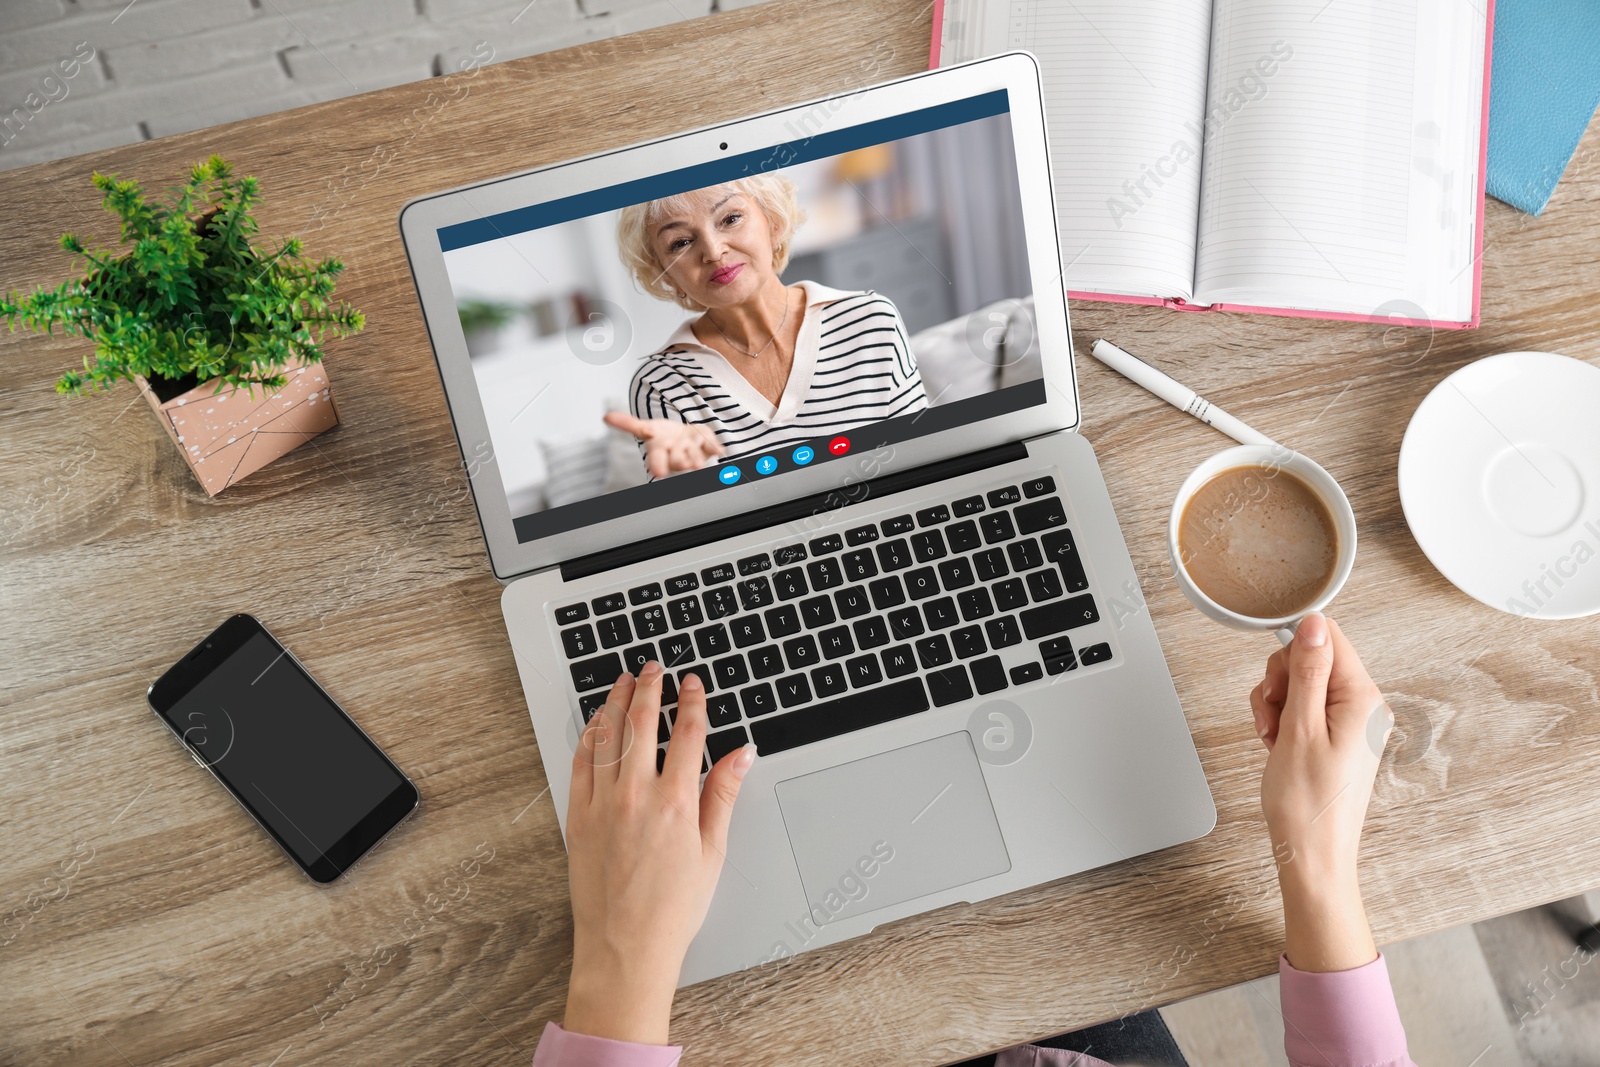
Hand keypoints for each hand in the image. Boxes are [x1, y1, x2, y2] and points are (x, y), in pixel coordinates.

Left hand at [563, 664, 754, 1043]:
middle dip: (651, 687)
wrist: (626, 947)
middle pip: (643, 723)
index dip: (692, 702)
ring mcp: (602, 804)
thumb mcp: (712, 850)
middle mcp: (636, 796)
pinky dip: (589, 735)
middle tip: (656, 668)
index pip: (686, 734)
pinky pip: (581, 763)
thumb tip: (741, 755)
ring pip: (609, 735)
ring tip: (625, 680)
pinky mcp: (578, 817)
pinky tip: (597, 721)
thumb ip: (723, 794)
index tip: (693, 684)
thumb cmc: (672, 909)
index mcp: (675, 802)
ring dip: (617, 701)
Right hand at [604, 412, 724, 478]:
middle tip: (684, 463)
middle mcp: (677, 455)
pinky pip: (712, 448)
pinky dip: (716, 448)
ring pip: (695, 456)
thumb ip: (627, 424)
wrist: (685, 437)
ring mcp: (693, 452)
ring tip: (696, 460)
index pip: (657, 461)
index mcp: (660, 452)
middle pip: (677, 460)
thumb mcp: (646, 428)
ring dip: (697, 458)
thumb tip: (605, 417)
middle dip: (680, 461)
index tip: (658, 473)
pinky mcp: (707, 447)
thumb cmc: (665, 436)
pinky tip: (720, 451)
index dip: (658, 466)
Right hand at [1250, 613, 1392, 971]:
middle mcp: (1363, 706)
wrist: (1312, 854)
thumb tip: (1313, 624)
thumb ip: (1307, 672)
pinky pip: (1304, 708)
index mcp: (1362, 699)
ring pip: (1302, 683)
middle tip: (1271, 714)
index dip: (1292, 651)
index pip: (1328, 638)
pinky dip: (1282, 720)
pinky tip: (1276, 744)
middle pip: (1312, 658)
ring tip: (1272, 736)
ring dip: (1276, 703)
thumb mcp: (1298, 729)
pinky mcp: (1337, 737)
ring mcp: (1351, 723)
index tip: (1276, 682)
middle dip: (1280, 680)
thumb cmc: (1307, 804)